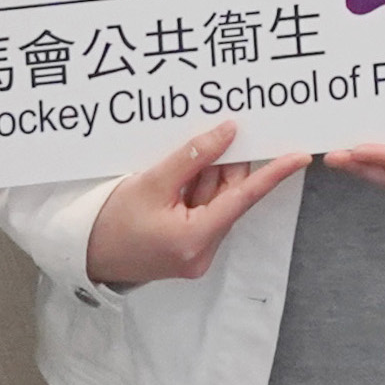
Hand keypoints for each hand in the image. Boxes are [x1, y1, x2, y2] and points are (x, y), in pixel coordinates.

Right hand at [82, 120, 311, 287]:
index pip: (244, 198)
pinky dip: (195, 190)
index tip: (301, 157)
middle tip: (224, 132)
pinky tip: (180, 175)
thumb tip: (230, 132)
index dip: (274, 175)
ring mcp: (196, 253)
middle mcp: (203, 251)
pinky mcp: (188, 249)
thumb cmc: (110, 221)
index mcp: (196, 239)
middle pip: (229, 197)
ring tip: (187, 156)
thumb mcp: (151, 182)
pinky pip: (203, 211)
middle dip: (224, 165)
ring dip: (206, 176)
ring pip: (216, 202)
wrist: (82, 253)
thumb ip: (193, 156)